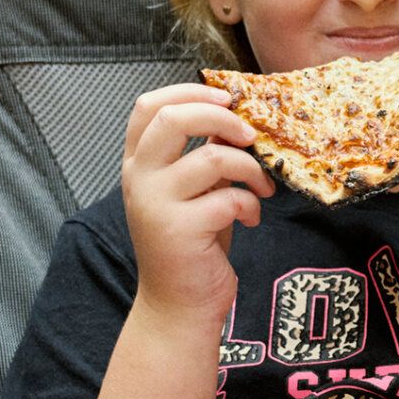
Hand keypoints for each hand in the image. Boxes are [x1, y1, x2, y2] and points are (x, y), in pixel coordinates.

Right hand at [118, 83, 272, 325]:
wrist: (178, 306)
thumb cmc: (192, 244)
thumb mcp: (192, 192)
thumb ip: (201, 156)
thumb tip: (237, 120)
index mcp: (138, 164)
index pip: (149, 106)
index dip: (189, 92)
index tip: (226, 99)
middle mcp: (139, 179)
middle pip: (174, 119)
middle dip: (222, 118)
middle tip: (249, 135)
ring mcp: (156, 204)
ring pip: (212, 157)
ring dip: (250, 169)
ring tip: (261, 189)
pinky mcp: (180, 230)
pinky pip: (230, 198)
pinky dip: (252, 205)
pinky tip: (251, 220)